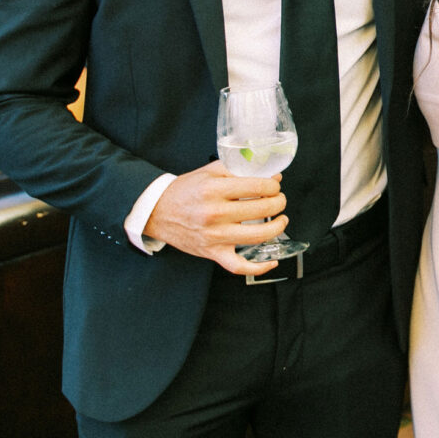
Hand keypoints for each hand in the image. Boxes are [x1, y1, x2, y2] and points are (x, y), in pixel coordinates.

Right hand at [143, 161, 286, 275]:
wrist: (157, 212)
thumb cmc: (185, 191)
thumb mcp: (210, 172)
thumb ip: (240, 170)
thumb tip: (271, 176)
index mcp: (214, 190)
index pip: (257, 186)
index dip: (273, 186)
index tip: (274, 186)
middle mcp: (214, 213)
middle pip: (262, 209)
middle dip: (278, 202)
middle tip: (279, 200)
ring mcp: (214, 236)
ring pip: (258, 236)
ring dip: (277, 227)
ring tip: (281, 220)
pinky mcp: (212, 253)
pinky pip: (238, 266)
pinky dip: (258, 267)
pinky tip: (271, 261)